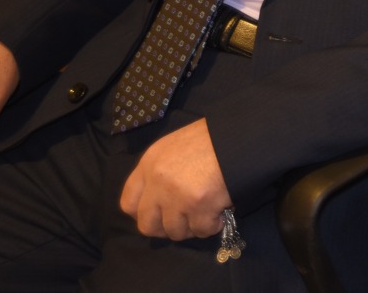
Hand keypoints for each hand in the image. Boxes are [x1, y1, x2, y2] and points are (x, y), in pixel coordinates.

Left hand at [119, 119, 232, 239]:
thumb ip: (161, 170)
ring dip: (192, 226)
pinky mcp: (199, 206)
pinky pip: (201, 230)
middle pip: (147, 225)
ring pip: (175, 232)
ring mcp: (177, 196)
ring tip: (206, 212)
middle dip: (165, 228)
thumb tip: (159, 199)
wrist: (238, 135)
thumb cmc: (211, 137)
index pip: (128, 204)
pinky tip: (220, 212)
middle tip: (183, 220)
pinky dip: (212, 226)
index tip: (159, 213)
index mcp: (149, 163)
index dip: (143, 214)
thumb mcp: (175, 146)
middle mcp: (158, 182)